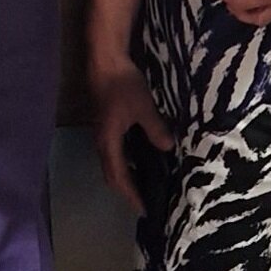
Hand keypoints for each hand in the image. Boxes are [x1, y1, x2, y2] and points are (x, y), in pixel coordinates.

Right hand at [89, 66, 174, 214]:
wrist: (104, 61)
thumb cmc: (122, 84)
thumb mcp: (143, 107)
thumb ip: (155, 129)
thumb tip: (168, 149)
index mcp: (109, 143)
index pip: (119, 177)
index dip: (131, 195)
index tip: (143, 209)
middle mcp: (102, 143)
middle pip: (111, 175)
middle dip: (126, 191)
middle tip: (143, 203)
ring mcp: (102, 134)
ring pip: (112, 164)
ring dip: (125, 177)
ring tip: (143, 186)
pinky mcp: (106, 125)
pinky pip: (114, 153)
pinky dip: (125, 163)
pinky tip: (140, 159)